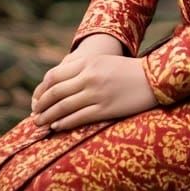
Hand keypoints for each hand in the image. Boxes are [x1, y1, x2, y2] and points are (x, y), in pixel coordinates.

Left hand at [30, 51, 156, 131]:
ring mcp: (97, 93)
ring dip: (48, 117)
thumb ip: (83, 69)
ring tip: (40, 124)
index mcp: (88, 62)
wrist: (155, 78)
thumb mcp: (103, 62)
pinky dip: (64, 123)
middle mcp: (89, 76)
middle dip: (41, 105)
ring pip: (63, 107)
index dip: (41, 89)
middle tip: (34, 115)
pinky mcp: (105, 109)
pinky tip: (57, 127)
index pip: (54, 76)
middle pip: (56, 92)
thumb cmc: (128, 71)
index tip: (37, 99)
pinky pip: (78, 117)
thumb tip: (60, 84)